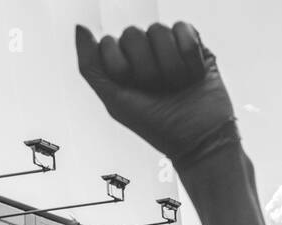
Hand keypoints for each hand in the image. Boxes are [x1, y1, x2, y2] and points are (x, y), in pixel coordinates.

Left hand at [76, 22, 237, 167]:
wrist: (201, 140)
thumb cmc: (158, 126)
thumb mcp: (115, 101)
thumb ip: (90, 65)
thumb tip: (80, 26)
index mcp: (122, 64)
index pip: (108, 43)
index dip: (121, 68)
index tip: (135, 90)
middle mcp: (144, 53)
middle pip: (132, 34)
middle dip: (147, 68)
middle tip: (160, 90)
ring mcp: (169, 48)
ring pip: (158, 30)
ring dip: (170, 65)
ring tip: (179, 85)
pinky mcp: (195, 46)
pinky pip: (183, 28)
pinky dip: (189, 53)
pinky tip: (194, 73)